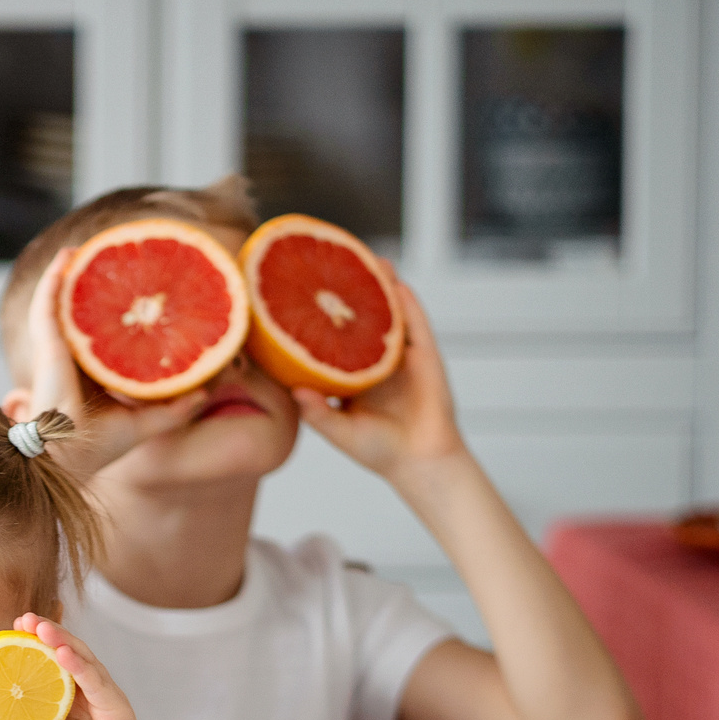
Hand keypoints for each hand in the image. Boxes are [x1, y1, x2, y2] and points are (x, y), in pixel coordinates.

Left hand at [0, 615, 149, 719]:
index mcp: (73, 696)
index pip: (55, 660)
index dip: (36, 641)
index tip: (13, 626)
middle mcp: (92, 691)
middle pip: (70, 651)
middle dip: (47, 632)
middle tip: (23, 618)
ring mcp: (107, 698)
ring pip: (85, 660)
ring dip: (62, 641)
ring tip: (40, 628)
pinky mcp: (118, 711)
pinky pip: (98, 683)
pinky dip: (80, 666)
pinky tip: (63, 654)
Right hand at [16, 250, 208, 471]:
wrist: (69, 457)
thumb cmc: (97, 446)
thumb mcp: (145, 423)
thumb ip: (173, 409)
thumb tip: (206, 391)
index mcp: (87, 375)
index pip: (98, 336)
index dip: (110, 313)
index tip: (129, 291)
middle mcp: (69, 359)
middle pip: (77, 314)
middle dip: (87, 287)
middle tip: (106, 262)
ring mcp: (55, 351)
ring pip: (57, 304)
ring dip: (67, 274)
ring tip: (79, 250)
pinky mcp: (48, 347)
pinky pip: (47, 305)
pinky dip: (54, 279)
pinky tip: (66, 258)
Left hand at [288, 273, 467, 482]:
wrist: (420, 461)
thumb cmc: (378, 451)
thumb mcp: (339, 430)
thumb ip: (318, 413)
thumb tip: (294, 391)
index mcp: (350, 376)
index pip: (331, 341)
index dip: (318, 319)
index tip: (296, 296)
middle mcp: (374, 361)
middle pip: (359, 319)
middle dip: (348, 293)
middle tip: (330, 264)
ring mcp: (400, 356)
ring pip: (388, 314)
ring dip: (379, 286)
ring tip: (365, 259)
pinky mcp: (424, 356)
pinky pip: (416, 323)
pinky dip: (407, 302)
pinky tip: (396, 282)